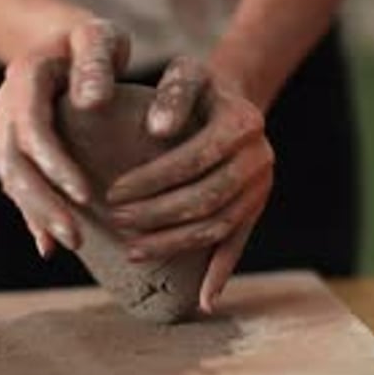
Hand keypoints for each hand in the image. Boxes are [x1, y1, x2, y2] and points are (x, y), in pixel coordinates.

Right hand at [0, 17, 129, 256]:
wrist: (62, 41)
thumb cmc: (90, 40)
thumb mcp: (98, 37)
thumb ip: (96, 61)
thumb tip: (90, 103)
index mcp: (25, 79)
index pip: (32, 128)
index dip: (55, 164)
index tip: (86, 194)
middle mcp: (7, 107)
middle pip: (16, 163)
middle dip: (45, 204)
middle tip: (78, 238)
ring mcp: (6, 130)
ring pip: (13, 180)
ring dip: (39, 215)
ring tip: (73, 244)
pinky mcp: (15, 148)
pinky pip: (17, 186)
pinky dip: (32, 216)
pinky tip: (49, 246)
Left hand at [107, 56, 273, 312]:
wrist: (232, 102)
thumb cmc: (198, 87)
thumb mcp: (186, 72)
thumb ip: (173, 93)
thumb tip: (157, 131)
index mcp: (243, 124)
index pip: (195, 158)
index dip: (153, 179)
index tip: (112, 192)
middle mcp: (259, 159)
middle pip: (206, 197)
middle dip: (157, 214)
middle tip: (115, 221)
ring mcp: (261, 189)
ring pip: (217, 226)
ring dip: (174, 244)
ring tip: (132, 252)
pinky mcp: (256, 210)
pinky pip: (238, 245)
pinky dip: (220, 274)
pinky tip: (203, 302)